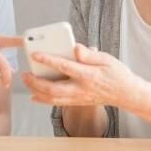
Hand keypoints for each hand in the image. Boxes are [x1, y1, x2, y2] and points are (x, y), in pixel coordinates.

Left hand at [21, 44, 140, 106]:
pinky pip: (57, 103)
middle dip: (36, 82)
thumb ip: (90, 54)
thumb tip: (76, 47)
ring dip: (37, 91)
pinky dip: (44, 100)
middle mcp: (81, 89)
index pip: (65, 66)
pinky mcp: (77, 102)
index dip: (49, 60)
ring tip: (27, 81)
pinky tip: (35, 95)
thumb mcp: (107, 59)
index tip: (35, 54)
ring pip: (53, 99)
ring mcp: (78, 98)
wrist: (125, 94)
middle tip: (25, 73)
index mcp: (88, 75)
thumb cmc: (116, 73)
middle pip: (53, 88)